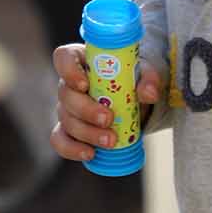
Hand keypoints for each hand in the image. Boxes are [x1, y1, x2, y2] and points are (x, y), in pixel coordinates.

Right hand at [49, 43, 163, 163]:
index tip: (85, 84)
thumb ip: (148, 78)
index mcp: (82, 60)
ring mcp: (67, 109)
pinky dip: (72, 149)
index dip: (68, 71)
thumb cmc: (133, 79)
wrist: (135, 101)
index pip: (63, 58)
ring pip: (66, 120)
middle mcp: (70, 84)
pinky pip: (61, 141)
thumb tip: (150, 93)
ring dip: (87, 132)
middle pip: (65, 94)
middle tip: (108, 119)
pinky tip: (90, 153)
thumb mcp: (145, 72)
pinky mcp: (70, 131)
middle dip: (86, 110)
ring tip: (111, 141)